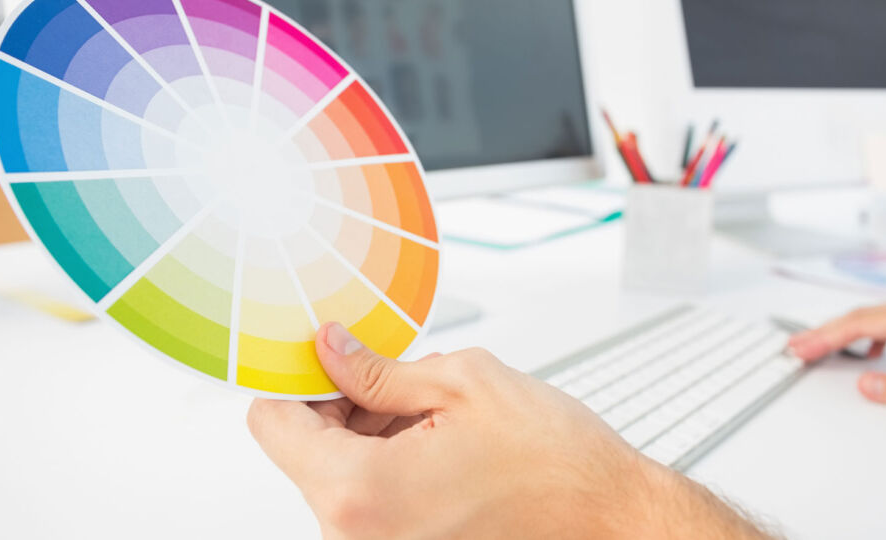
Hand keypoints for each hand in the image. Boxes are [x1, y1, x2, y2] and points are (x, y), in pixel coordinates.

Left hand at [247, 323, 767, 538]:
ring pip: (339, 480)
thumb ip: (378, 369)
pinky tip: (442, 457)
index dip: (297, 381)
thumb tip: (330, 348)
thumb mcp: (463, 384)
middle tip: (400, 388)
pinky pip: (369, 509)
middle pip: (306, 455)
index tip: (323, 363)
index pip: (272, 426)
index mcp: (361, 492)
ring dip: (372, 445)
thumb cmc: (555, 464)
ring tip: (438, 428)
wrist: (612, 521)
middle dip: (343, 413)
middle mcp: (358, 538)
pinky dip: (390, 476)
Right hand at [789, 301, 885, 423]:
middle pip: (867, 315)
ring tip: (819, 347)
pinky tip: (868, 349)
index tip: (801, 347)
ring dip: (846, 332)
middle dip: (827, 331)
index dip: (828, 336)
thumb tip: (868, 384)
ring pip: (880, 318)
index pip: (866, 322)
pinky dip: (872, 334)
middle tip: (796, 347)